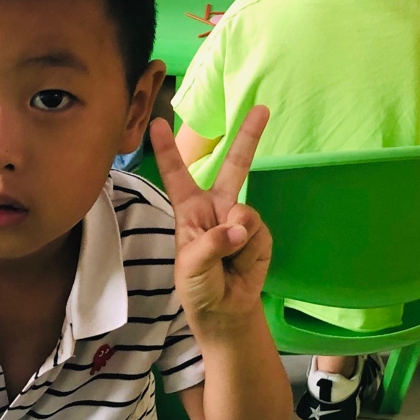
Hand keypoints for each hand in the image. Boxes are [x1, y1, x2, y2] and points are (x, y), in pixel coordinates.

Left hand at [151, 105, 272, 329]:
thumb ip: (210, 245)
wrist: (224, 311)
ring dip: (237, 237)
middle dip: (248, 137)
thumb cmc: (198, 287)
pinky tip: (242, 262)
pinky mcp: (260, 234)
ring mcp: (240, 219)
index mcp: (190, 210)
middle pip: (233, 167)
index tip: (157, 122)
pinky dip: (250, 248)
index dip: (168, 150)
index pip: (176, 175)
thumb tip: (239, 227)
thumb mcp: (190, 268)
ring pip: (244, 211)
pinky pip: (257, 232)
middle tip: (262, 108)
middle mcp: (216, 207)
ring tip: (228, 259)